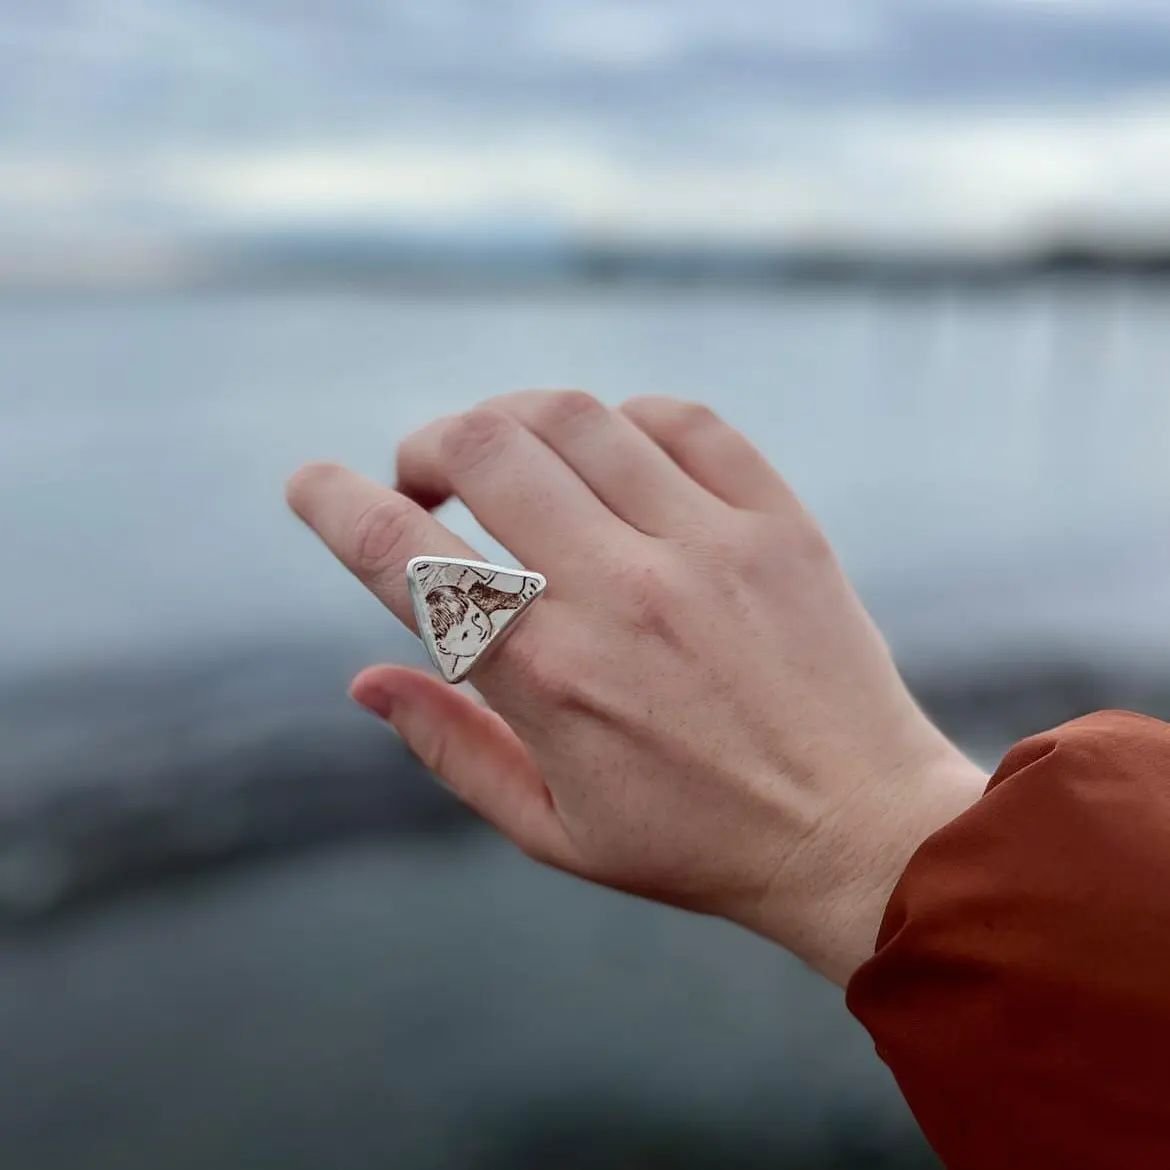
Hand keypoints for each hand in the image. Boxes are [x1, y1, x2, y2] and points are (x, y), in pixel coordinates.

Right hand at [287, 392, 985, 983]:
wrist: (860, 833)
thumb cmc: (697, 843)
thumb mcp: (553, 831)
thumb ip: (450, 749)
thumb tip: (364, 680)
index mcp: (548, 677)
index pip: (403, 556)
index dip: (332, 503)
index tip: (309, 484)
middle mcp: (619, 594)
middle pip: (484, 448)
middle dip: (426, 445)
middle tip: (426, 478)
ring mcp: (705, 547)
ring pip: (574, 417)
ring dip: (512, 418)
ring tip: (508, 455)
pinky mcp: (777, 522)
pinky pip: (682, 420)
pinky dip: (623, 420)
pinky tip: (613, 456)